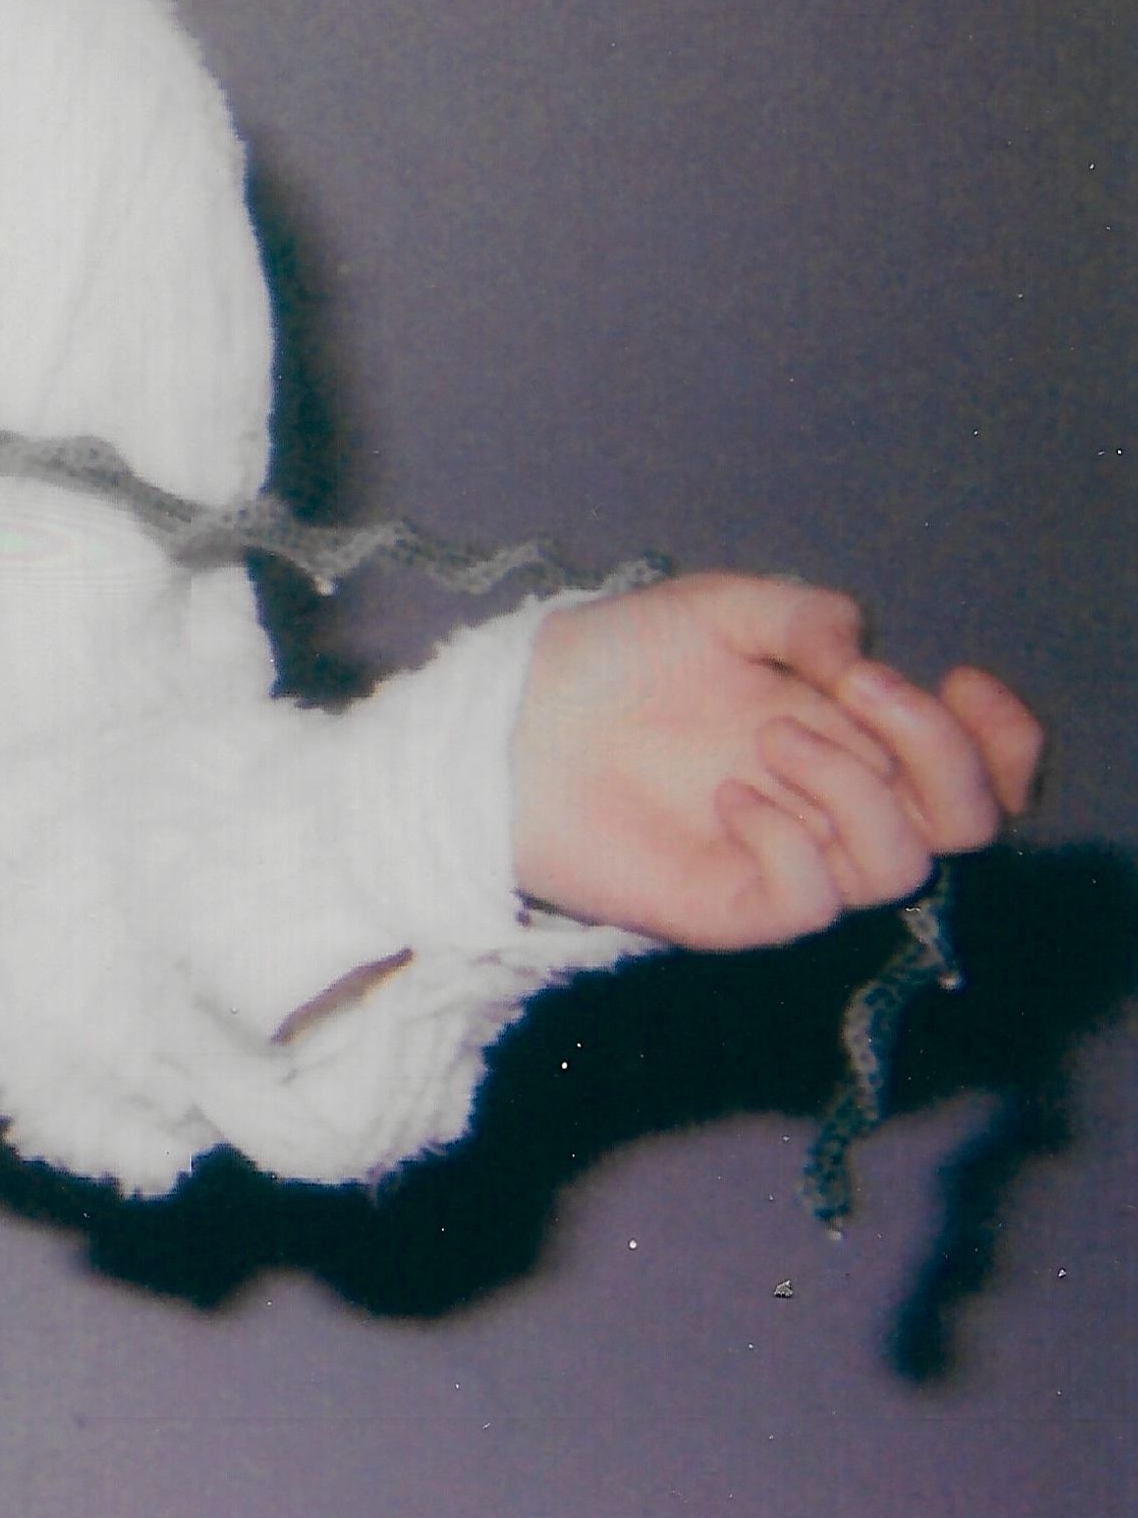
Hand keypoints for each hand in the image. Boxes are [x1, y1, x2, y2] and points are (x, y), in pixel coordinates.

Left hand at [511, 572, 1040, 948]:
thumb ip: (799, 617)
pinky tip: (730, 796)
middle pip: (966, 821)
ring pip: (900, 864)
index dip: (1002, 739)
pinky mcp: (735, 907)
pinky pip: (811, 901)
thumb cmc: (613, 663)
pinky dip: (789, 843)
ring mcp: (790, 861)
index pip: (976, 767)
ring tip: (771, 735)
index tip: (964, 678)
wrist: (514, 719)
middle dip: (943, 754)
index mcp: (852, 738)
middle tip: (859, 691)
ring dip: (856, 788)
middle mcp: (836, 806)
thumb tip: (862, 650)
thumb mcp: (714, 610)